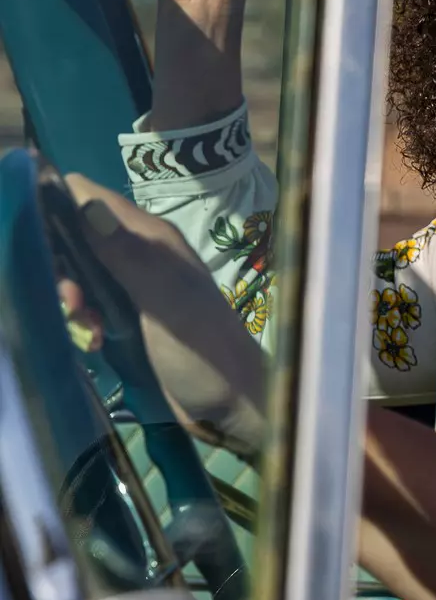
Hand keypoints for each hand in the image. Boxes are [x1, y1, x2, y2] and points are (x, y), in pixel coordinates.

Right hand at [60, 174, 269, 460]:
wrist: (230, 402)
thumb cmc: (204, 348)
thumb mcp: (164, 300)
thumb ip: (127, 253)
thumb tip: (85, 203)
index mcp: (151, 238)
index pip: (88, 197)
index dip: (55, 211)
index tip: (42, 247)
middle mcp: (139, 254)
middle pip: (73, 237)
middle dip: (60, 267)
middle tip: (72, 303)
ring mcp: (131, 286)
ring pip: (76, 273)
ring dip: (70, 299)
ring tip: (86, 328)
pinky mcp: (125, 317)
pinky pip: (86, 306)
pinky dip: (82, 322)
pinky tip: (93, 343)